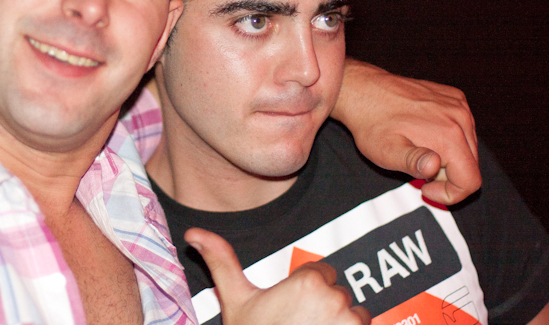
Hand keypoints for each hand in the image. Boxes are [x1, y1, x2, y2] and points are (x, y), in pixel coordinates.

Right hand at [185, 228, 370, 324]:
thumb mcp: (236, 300)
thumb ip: (221, 261)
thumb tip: (194, 232)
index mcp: (309, 282)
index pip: (322, 273)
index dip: (306, 289)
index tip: (292, 308)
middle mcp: (336, 300)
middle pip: (338, 293)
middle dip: (323, 308)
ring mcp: (351, 324)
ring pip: (355, 315)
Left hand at [331, 59, 480, 204]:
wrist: (365, 91)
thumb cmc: (372, 124)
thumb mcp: (386, 151)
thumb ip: (413, 162)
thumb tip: (434, 166)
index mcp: (449, 135)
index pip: (471, 181)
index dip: (449, 194)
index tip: (426, 188)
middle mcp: (460, 118)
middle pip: (471, 166)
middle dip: (447, 176)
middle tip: (417, 168)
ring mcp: (458, 105)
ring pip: (468, 147)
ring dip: (448, 156)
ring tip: (418, 150)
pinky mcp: (454, 97)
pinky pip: (463, 127)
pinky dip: (448, 137)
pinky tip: (423, 133)